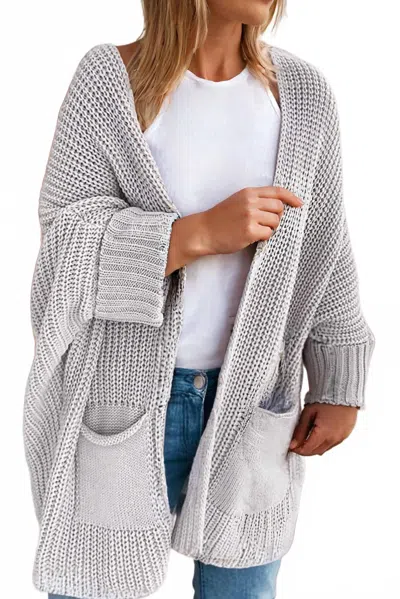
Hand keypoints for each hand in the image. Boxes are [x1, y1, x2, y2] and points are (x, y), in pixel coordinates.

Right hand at [165, 186, 302, 274]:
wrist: (203, 231)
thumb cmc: (220, 219)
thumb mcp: (237, 201)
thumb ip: (255, 200)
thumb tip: (279, 206)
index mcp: (248, 192)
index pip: (277, 191)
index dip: (291, 197)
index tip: (299, 204)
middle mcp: (250, 202)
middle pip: (279, 207)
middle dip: (277, 217)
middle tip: (266, 223)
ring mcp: (250, 216)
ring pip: (276, 221)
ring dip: (271, 228)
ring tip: (257, 231)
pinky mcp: (249, 231)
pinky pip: (268, 234)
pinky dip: (264, 237)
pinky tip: (253, 237)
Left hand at [289, 403, 358, 455]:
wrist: (342, 391)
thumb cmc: (324, 399)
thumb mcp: (308, 413)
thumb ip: (300, 431)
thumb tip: (292, 445)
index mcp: (324, 433)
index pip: (307, 449)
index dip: (297, 449)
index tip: (291, 446)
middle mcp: (334, 439)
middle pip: (315, 452)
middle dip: (304, 450)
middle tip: (296, 443)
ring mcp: (342, 437)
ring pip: (324, 449)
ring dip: (314, 447)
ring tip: (307, 437)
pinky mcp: (346, 434)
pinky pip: (333, 444)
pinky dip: (324, 443)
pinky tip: (319, 434)